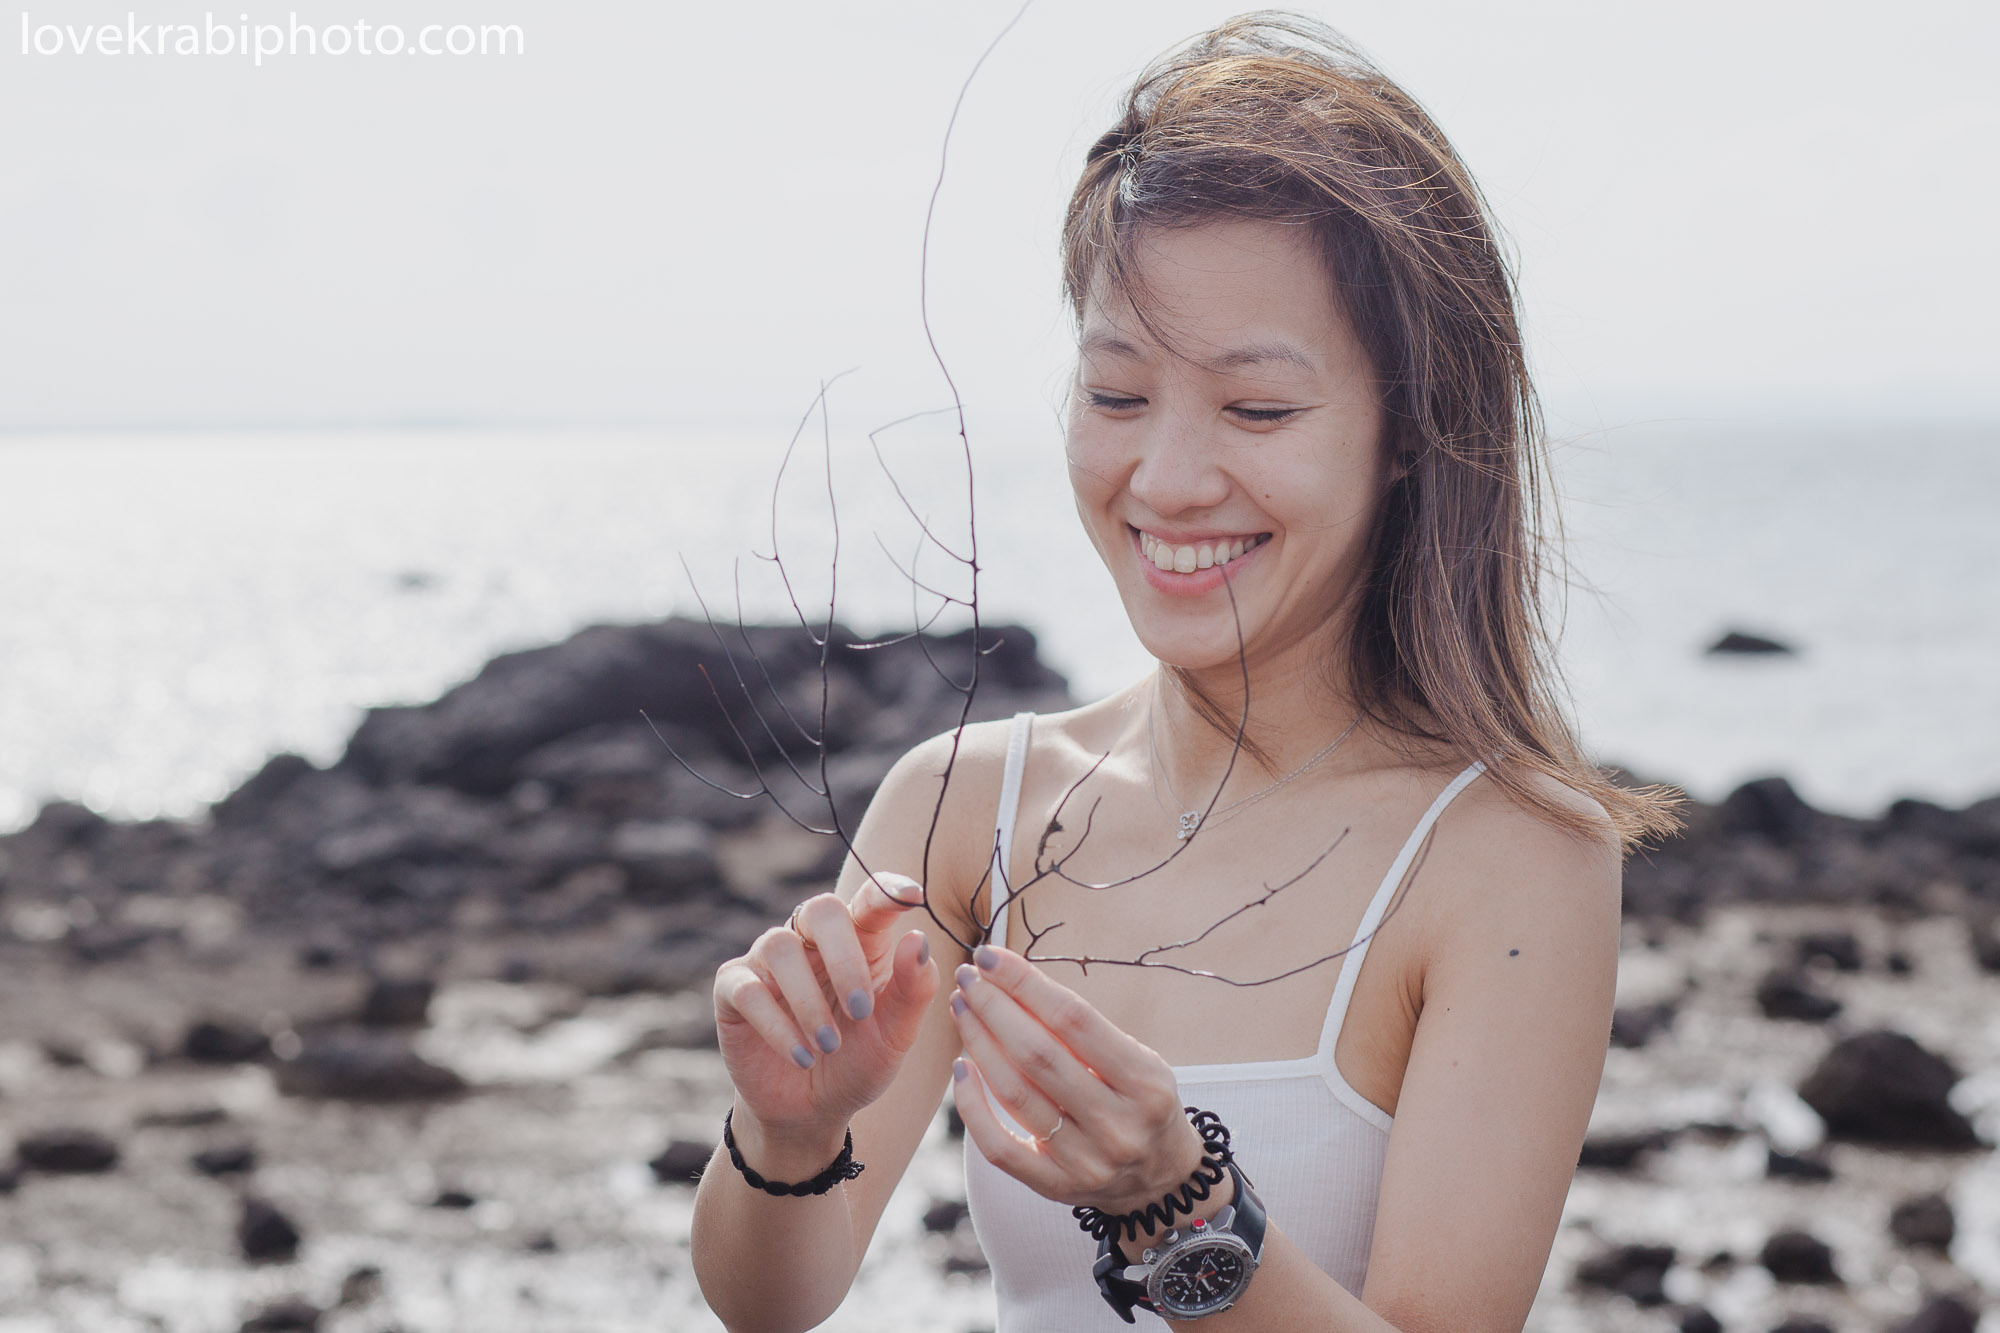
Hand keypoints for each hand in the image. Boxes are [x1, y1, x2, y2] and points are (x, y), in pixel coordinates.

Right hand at [713, 873, 938, 1141]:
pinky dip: (777, 1026)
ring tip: (828, 1046)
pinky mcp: (733, 991)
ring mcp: (767, 962)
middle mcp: (810, 941)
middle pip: (820, 910)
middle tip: (861, 1010)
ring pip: (779, 947)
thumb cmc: (859, 1061)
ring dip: (808, 1001)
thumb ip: (913, 989)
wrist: (812, 1111)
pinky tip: (801, 1057)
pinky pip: (748, 990)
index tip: (913, 895)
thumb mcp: (895, 1035)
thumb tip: (917, 938)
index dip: (887, 891)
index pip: (870, 901)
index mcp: (858, 942)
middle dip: (844, 957)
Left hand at [947, 944, 1209, 1221]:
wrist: (1162, 1178)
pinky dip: (972, 1107)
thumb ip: (1084, 1032)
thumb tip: (1013, 982)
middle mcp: (1117, 1125)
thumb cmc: (1140, 1101)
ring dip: (979, 1044)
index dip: (1026, 984)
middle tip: (967, 977)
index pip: (1074, 1020)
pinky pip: (999, 1147)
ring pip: (1015, 1095)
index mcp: (1145, 1083)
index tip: (990, 956)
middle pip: (1038, 1055)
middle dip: (994, 1007)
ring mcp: (1086, 1161)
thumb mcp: (1137, 1060)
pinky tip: (961, 1068)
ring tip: (962, 1009)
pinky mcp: (1055, 1186)